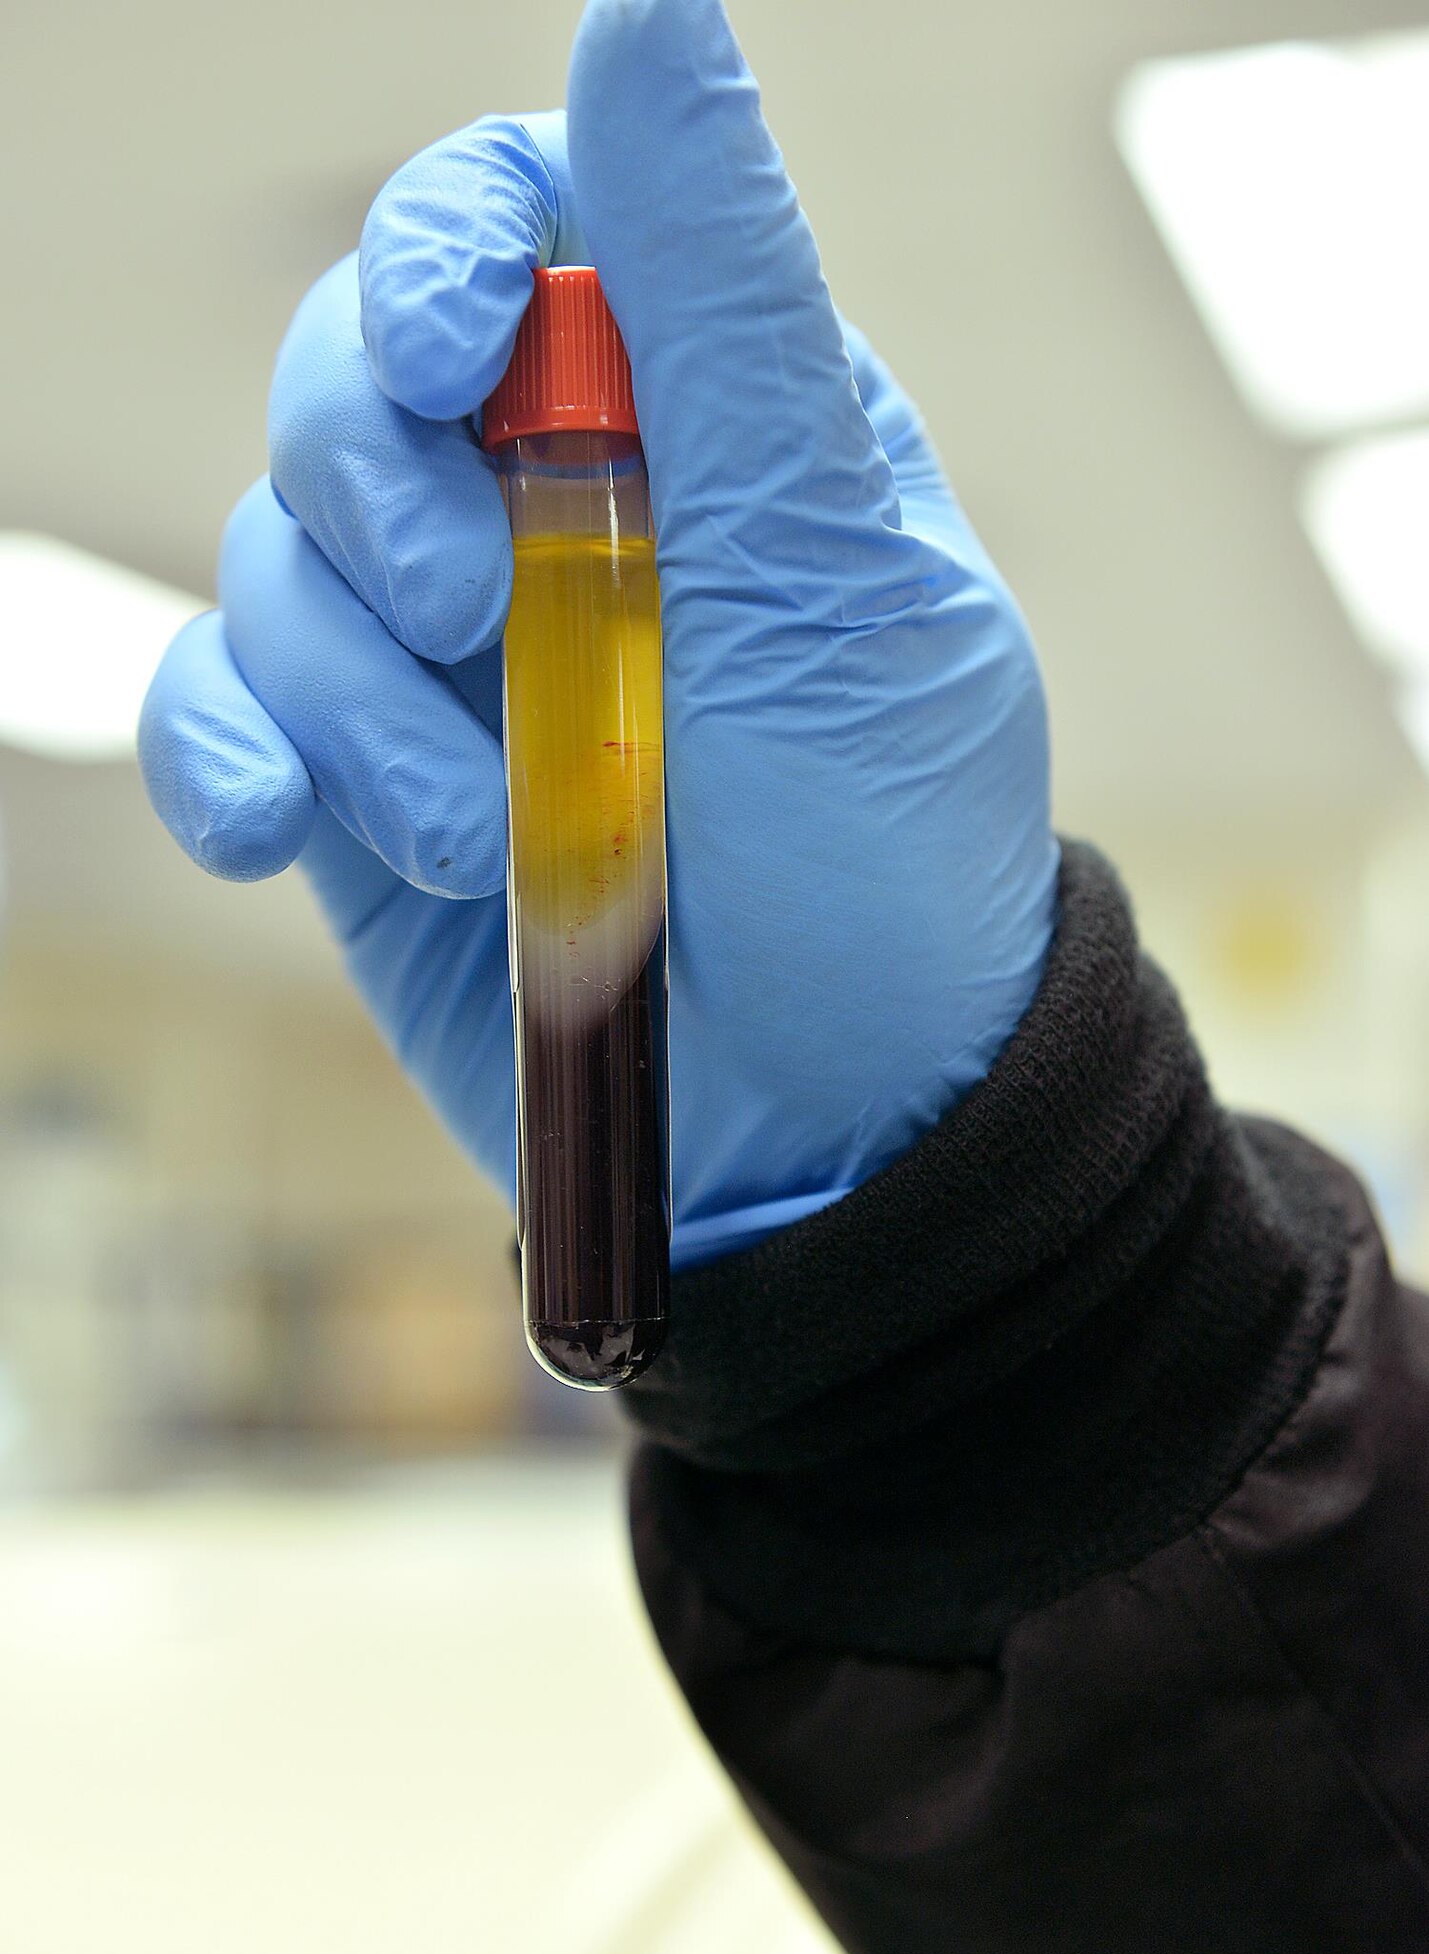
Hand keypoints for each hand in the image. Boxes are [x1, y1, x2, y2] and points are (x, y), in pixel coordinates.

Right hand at [140, 0, 1056, 1265]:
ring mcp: (445, 660)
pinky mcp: (365, 791)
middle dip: (375, 482)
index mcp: (694, 421)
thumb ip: (724, 299)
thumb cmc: (876, 849)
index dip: (440, 253)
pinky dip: (229, 761)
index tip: (449, 359)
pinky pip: (225, 716)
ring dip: (355, 691)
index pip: (514, 223)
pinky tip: (275, 831)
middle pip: (349, 376)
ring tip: (487, 829)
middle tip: (474, 608)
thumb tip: (647, 3)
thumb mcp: (830, 565)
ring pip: (275, 558)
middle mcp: (553, 513)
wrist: (825, 1123)